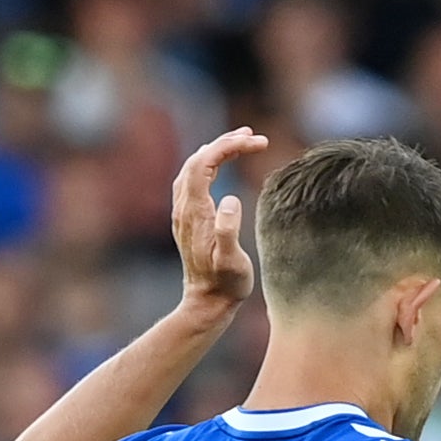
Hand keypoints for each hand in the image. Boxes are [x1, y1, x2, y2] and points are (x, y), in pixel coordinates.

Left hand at [172, 128, 267, 315]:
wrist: (207, 303)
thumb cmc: (225, 285)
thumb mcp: (231, 262)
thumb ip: (227, 230)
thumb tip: (229, 198)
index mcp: (195, 212)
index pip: (205, 163)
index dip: (228, 146)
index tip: (256, 142)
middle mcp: (184, 207)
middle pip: (198, 159)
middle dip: (225, 143)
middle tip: (253, 136)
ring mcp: (183, 211)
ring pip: (194, 167)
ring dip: (216, 150)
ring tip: (240, 141)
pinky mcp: (188, 217)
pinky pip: (193, 179)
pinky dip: (209, 163)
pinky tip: (219, 163)